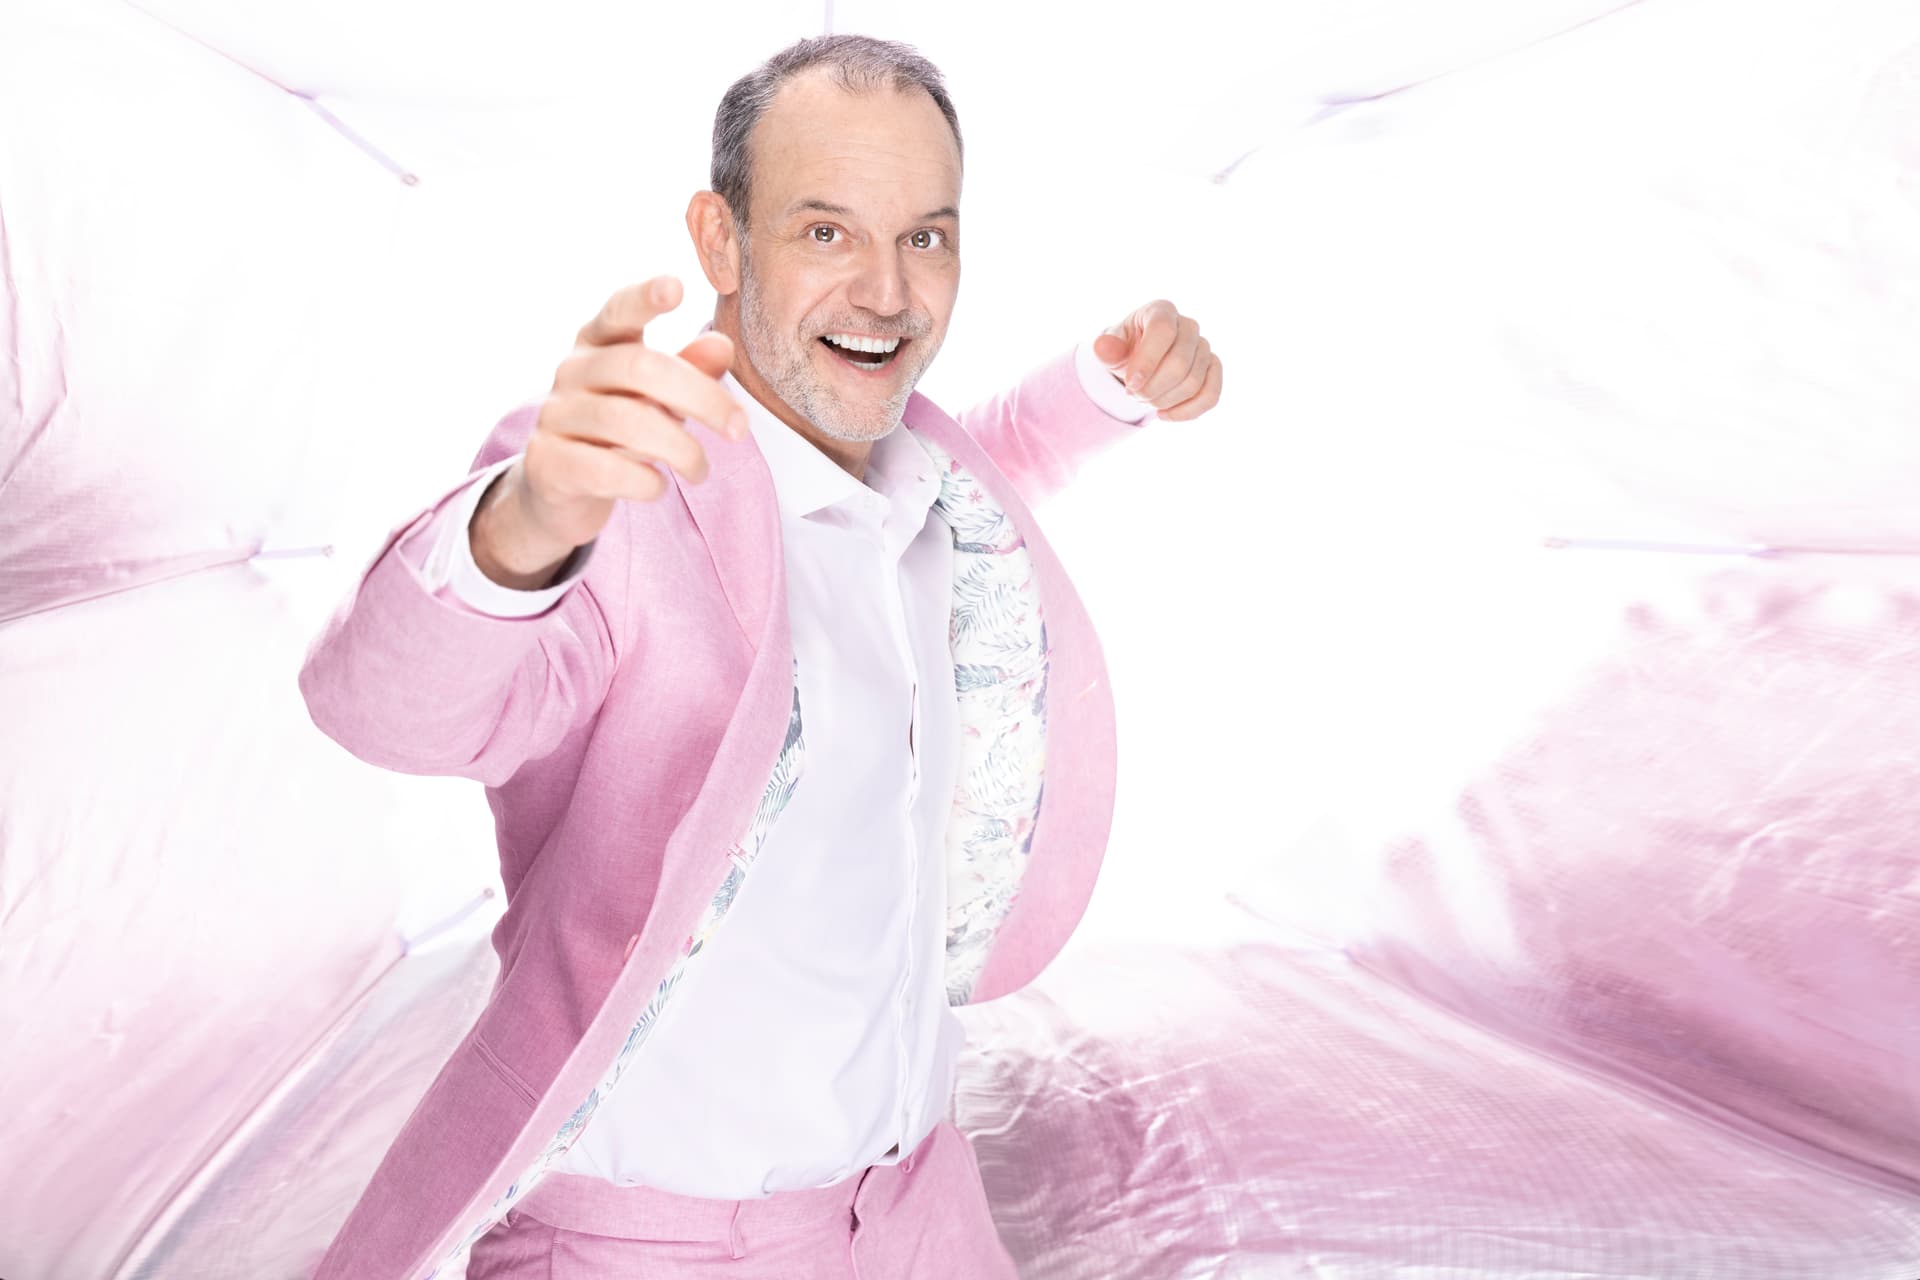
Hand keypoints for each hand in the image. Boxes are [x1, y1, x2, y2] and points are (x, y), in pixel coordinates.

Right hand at [471, 276, 746, 586]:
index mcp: (598, 343)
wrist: (557, 489)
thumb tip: (723, 345)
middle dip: (701, 398)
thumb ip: (688, 370)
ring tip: (702, 470)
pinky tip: (659, 487)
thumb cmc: (617, 430)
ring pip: (626, 421)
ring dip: (681, 449)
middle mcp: (571, 371)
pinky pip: (604, 469)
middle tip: (738, 429)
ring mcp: (555, 416)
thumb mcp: (656, 397)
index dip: (644, 298)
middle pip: (639, 367)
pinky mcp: (548, 464)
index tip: (676, 286)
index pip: (618, 311)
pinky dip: (644, 481)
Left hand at [1090, 299, 1222, 421]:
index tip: (1130, 384)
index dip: (1147, 361)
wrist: (1140, 362)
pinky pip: (1210, 396)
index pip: (1163, 331)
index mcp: (1162, 311)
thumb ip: (1107, 349)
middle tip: (1133, 395)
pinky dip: (1186, 412)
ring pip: (1193, 383)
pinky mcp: (1213, 369)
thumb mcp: (1111, 349)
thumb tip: (1103, 347)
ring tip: (1145, 400)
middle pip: (1180, 363)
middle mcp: (1188, 325)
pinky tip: (1163, 415)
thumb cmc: (1126, 351)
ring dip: (1164, 400)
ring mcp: (1204, 347)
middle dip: (1153, 388)